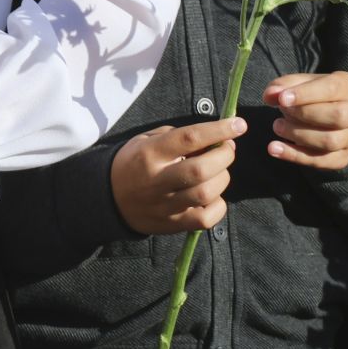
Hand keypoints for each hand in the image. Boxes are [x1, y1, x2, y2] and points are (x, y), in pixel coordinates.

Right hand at [110, 117, 241, 234]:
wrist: (109, 198)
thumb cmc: (133, 163)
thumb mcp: (145, 141)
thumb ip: (178, 137)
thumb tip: (216, 140)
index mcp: (150, 153)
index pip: (189, 138)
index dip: (218, 130)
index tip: (238, 124)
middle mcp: (157, 179)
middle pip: (201, 169)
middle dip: (224, 156)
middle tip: (227, 149)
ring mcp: (165, 204)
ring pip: (206, 193)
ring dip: (222, 179)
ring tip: (218, 172)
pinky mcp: (172, 224)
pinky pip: (206, 218)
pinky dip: (218, 205)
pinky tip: (212, 196)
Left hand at [266, 71, 347, 169]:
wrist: (327, 116)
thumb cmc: (311, 94)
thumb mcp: (298, 83)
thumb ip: (283, 85)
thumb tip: (271, 95)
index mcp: (347, 87)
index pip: (331, 89)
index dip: (305, 94)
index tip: (282, 99)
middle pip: (339, 116)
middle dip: (305, 113)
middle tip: (282, 110)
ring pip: (330, 141)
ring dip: (298, 134)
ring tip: (277, 126)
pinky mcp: (342, 157)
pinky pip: (321, 161)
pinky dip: (295, 156)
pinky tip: (274, 148)